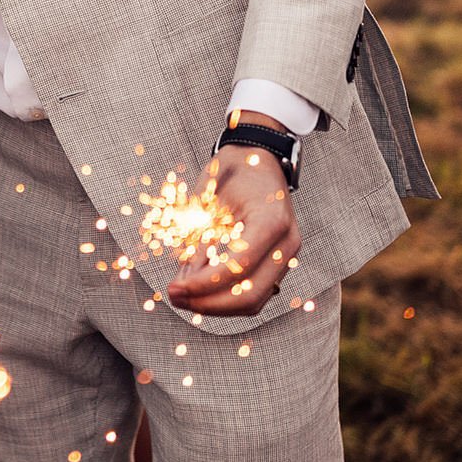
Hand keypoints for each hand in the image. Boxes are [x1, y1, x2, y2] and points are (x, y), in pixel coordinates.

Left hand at [165, 134, 302, 318]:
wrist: (260, 157)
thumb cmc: (233, 170)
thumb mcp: (208, 196)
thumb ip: (196, 237)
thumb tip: (183, 278)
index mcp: (271, 220)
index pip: (239, 266)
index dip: (204, 284)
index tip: (174, 287)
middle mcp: (286, 243)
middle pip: (250, 294)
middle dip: (208, 303)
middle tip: (175, 297)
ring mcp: (287, 255)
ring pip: (254, 301)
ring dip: (216, 305)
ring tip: (183, 296)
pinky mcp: (279, 263)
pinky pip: (255, 293)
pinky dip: (227, 297)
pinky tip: (200, 288)